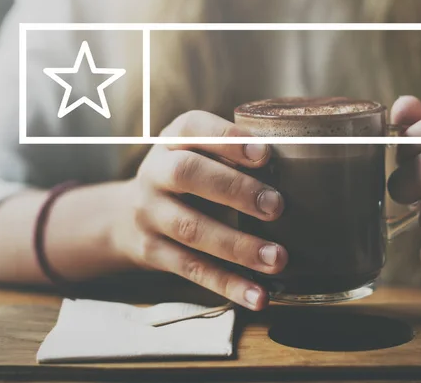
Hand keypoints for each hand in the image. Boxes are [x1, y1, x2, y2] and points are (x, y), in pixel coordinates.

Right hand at [108, 111, 287, 309]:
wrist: (126, 216)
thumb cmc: (183, 175)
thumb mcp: (196, 151)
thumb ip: (230, 150)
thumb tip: (294, 158)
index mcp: (172, 140)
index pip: (193, 127)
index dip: (227, 137)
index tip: (265, 153)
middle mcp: (155, 172)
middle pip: (187, 174)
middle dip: (234, 189)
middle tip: (276, 206)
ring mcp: (150, 213)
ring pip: (191, 228)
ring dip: (237, 245)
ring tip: (277, 257)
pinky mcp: (153, 252)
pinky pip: (191, 269)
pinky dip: (227, 284)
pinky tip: (257, 294)